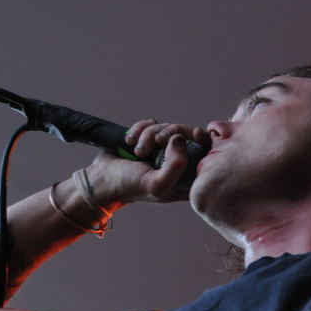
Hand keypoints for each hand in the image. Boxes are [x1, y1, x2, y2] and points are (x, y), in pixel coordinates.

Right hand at [86, 120, 211, 205]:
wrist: (102, 178)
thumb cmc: (131, 186)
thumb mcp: (158, 184)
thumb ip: (176, 166)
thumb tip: (179, 139)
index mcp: (186, 178)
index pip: (208, 154)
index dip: (205, 140)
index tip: (196, 134)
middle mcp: (177, 162)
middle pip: (188, 134)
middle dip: (170, 133)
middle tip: (157, 143)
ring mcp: (163, 150)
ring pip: (168, 127)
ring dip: (150, 134)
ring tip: (138, 150)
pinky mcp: (149, 139)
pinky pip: (152, 123)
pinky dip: (140, 128)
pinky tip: (131, 142)